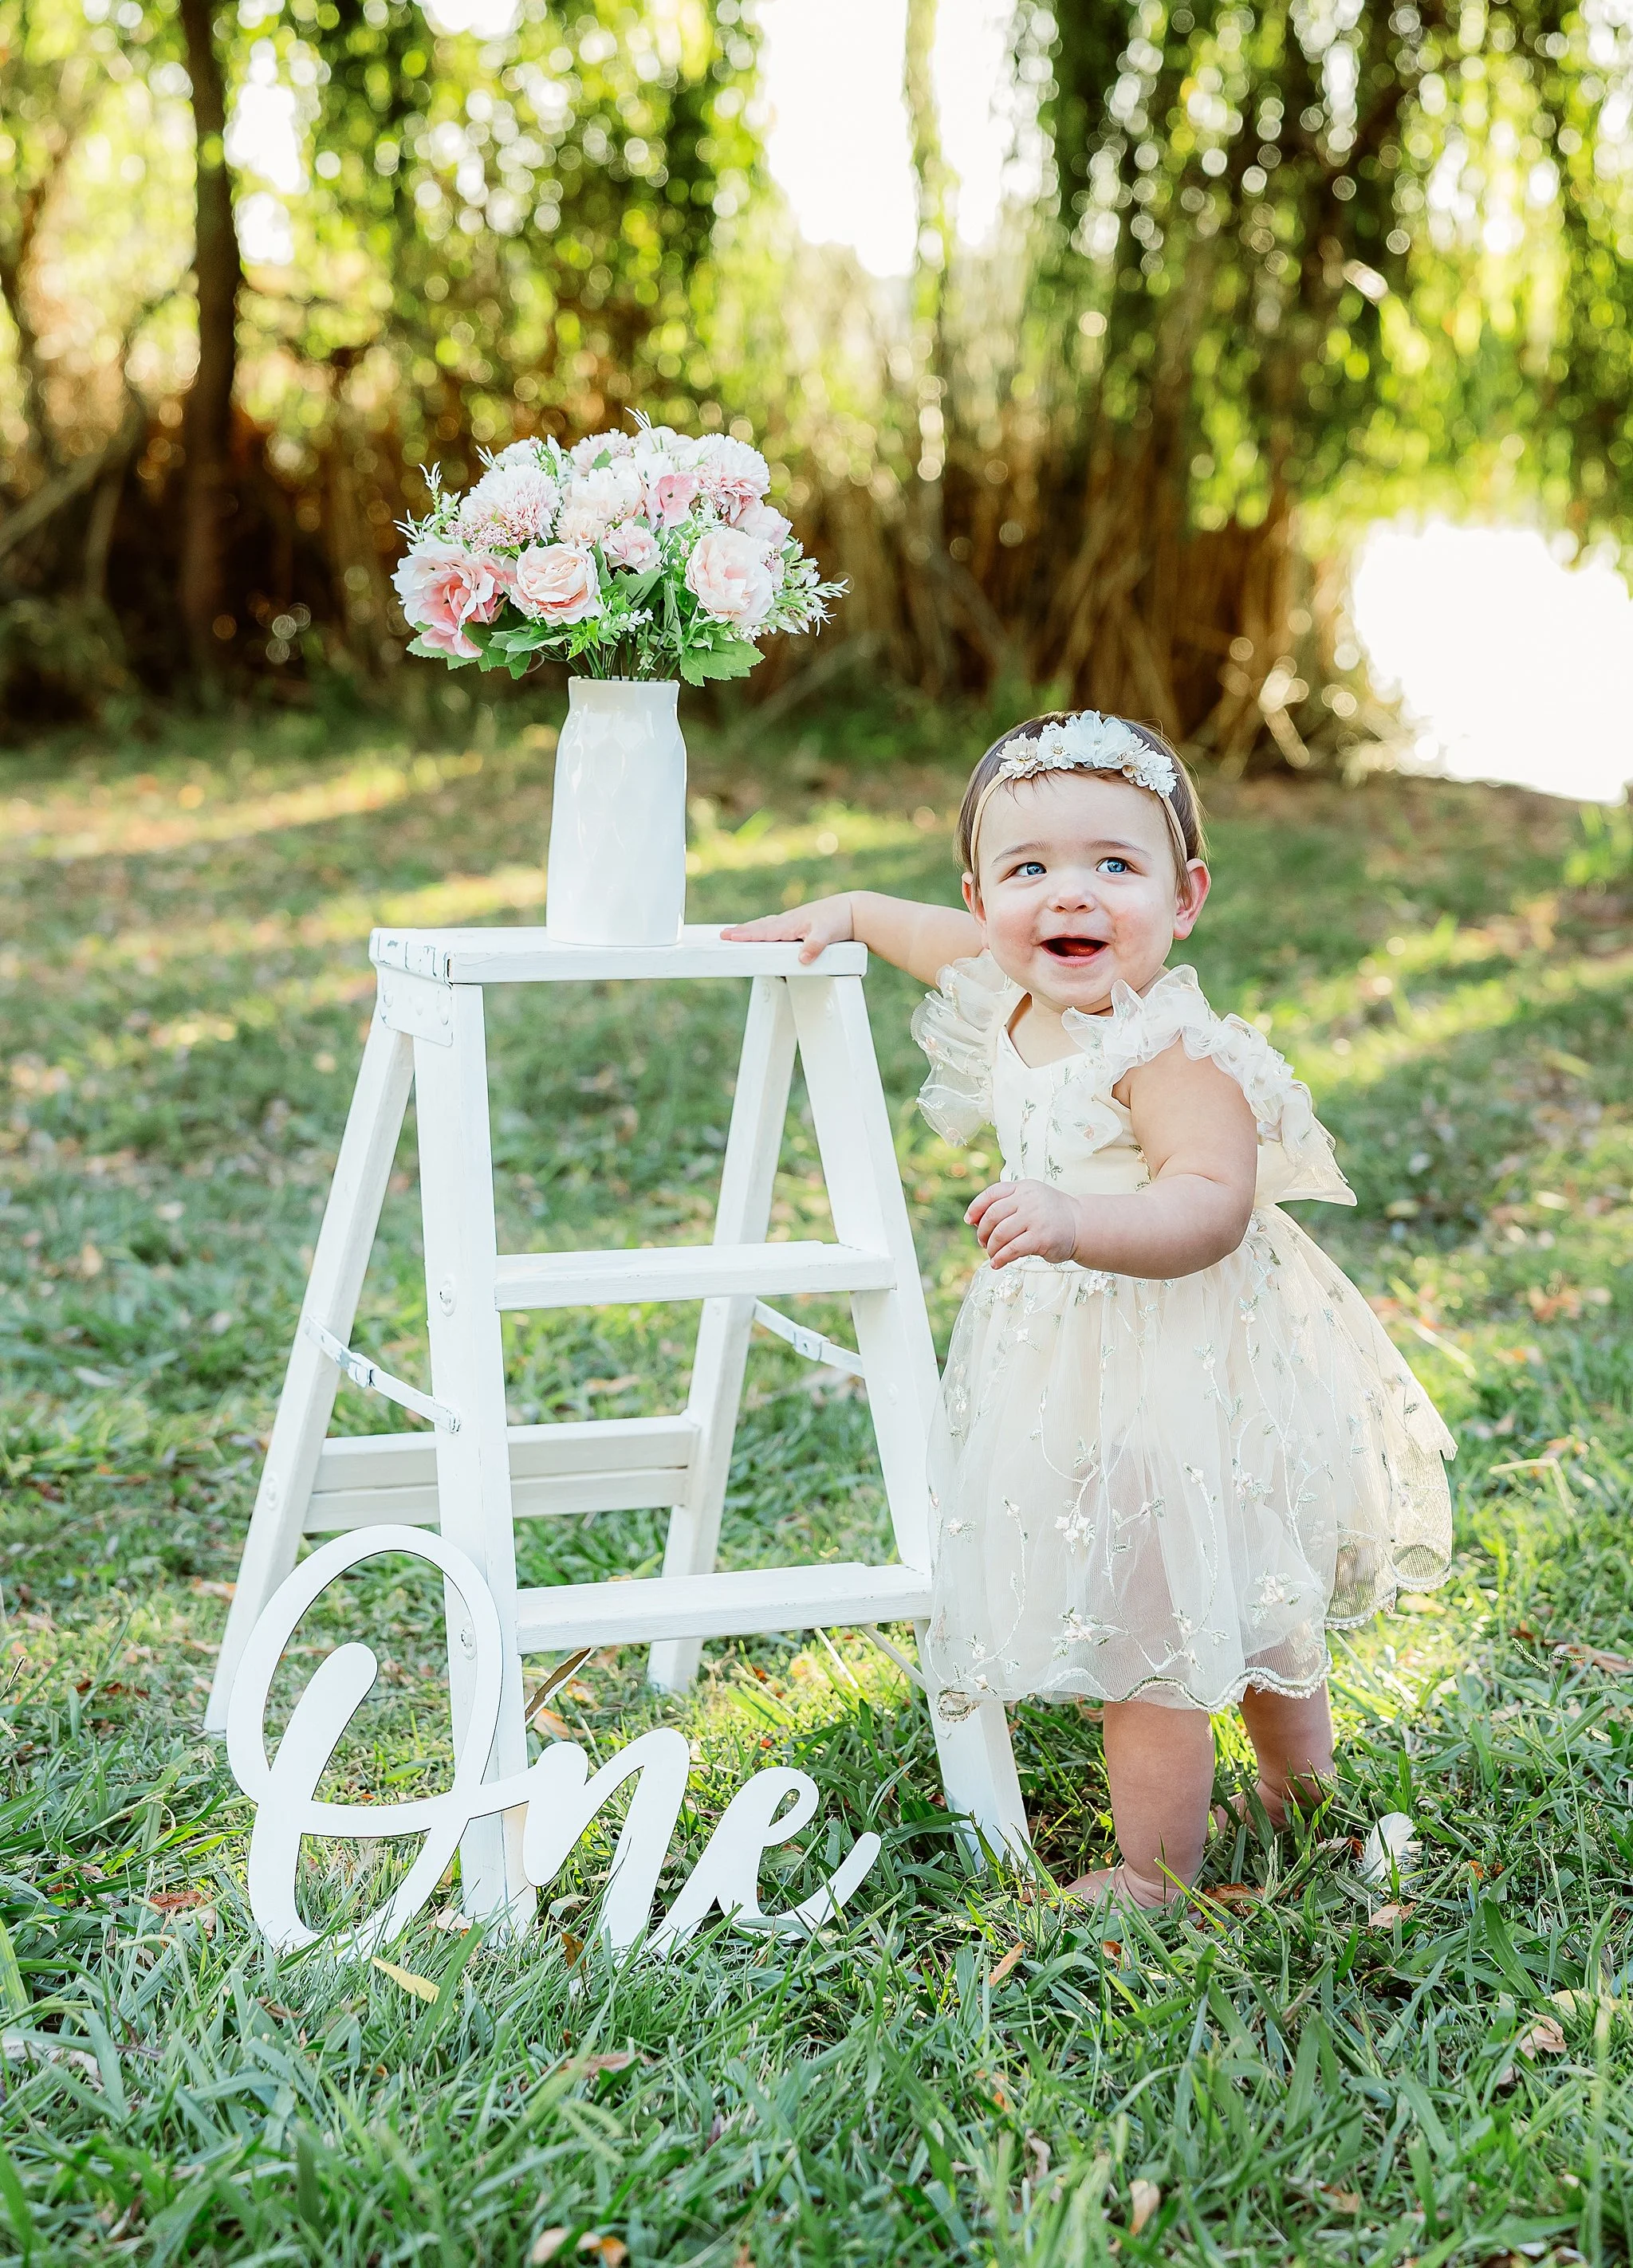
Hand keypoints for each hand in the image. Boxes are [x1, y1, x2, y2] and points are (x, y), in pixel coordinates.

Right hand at [720, 894, 854, 963]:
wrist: (852, 910)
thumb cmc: (839, 920)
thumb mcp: (828, 934)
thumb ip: (815, 946)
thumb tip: (803, 958)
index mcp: (791, 924)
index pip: (764, 932)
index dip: (746, 936)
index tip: (730, 937)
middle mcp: (788, 921)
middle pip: (759, 927)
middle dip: (741, 932)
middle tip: (723, 936)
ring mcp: (792, 921)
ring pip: (765, 926)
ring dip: (750, 929)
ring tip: (734, 933)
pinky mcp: (797, 924)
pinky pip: (774, 926)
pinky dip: (763, 928)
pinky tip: (761, 930)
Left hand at [966, 1178, 1083, 1267]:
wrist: (1081, 1225)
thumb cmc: (1050, 1214)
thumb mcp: (1030, 1199)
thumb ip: (1007, 1205)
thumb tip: (974, 1221)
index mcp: (1023, 1187)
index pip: (992, 1194)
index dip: (976, 1207)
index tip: (969, 1221)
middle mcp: (1029, 1199)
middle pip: (992, 1216)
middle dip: (983, 1232)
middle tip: (983, 1243)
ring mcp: (1035, 1218)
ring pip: (1000, 1234)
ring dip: (990, 1247)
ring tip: (992, 1254)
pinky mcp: (1040, 1238)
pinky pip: (1011, 1249)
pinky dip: (1000, 1258)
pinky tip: (997, 1263)